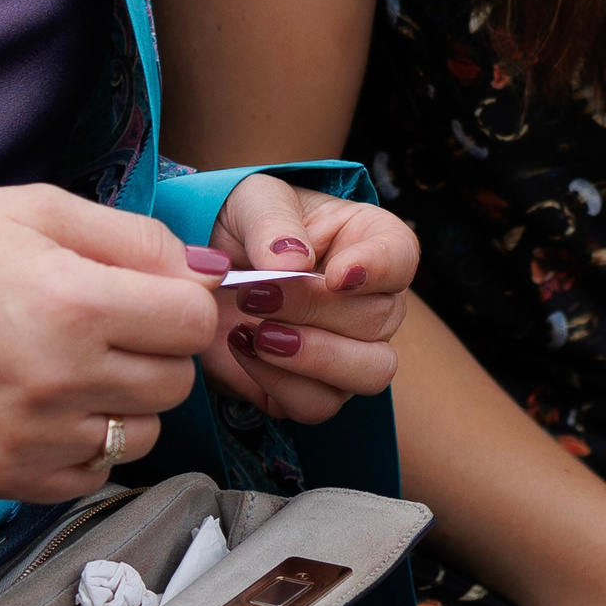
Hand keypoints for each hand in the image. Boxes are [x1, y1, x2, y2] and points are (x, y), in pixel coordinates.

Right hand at [0, 185, 220, 501]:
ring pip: (143, 433)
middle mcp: (63, 377)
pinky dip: (86, 443)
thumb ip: (131, 237)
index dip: (182, 301)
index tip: (151, 294)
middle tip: (105, 324)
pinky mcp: (11, 479)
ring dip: (125, 400)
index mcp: (75, 301)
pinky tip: (46, 404)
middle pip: (176, 380)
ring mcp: (37, 438)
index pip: (195, 321)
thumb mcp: (34, 208)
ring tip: (71, 365)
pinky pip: (95, 473)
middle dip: (156, 349)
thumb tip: (205, 272)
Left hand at [201, 174, 415, 425]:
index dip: (376, 269)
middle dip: (315, 310)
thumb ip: (272, 223)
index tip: (336, 275)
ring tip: (256, 332)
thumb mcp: (252, 200)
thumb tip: (291, 263)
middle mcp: (374, 302)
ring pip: (368, 375)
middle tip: (257, 294)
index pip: (401, 256)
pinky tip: (242, 346)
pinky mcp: (314, 391)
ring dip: (311, 357)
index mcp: (371, 241)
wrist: (205, 274)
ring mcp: (351, 353)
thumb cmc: (243, 224)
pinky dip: (277, 382)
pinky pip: (316, 405)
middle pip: (379, 320)